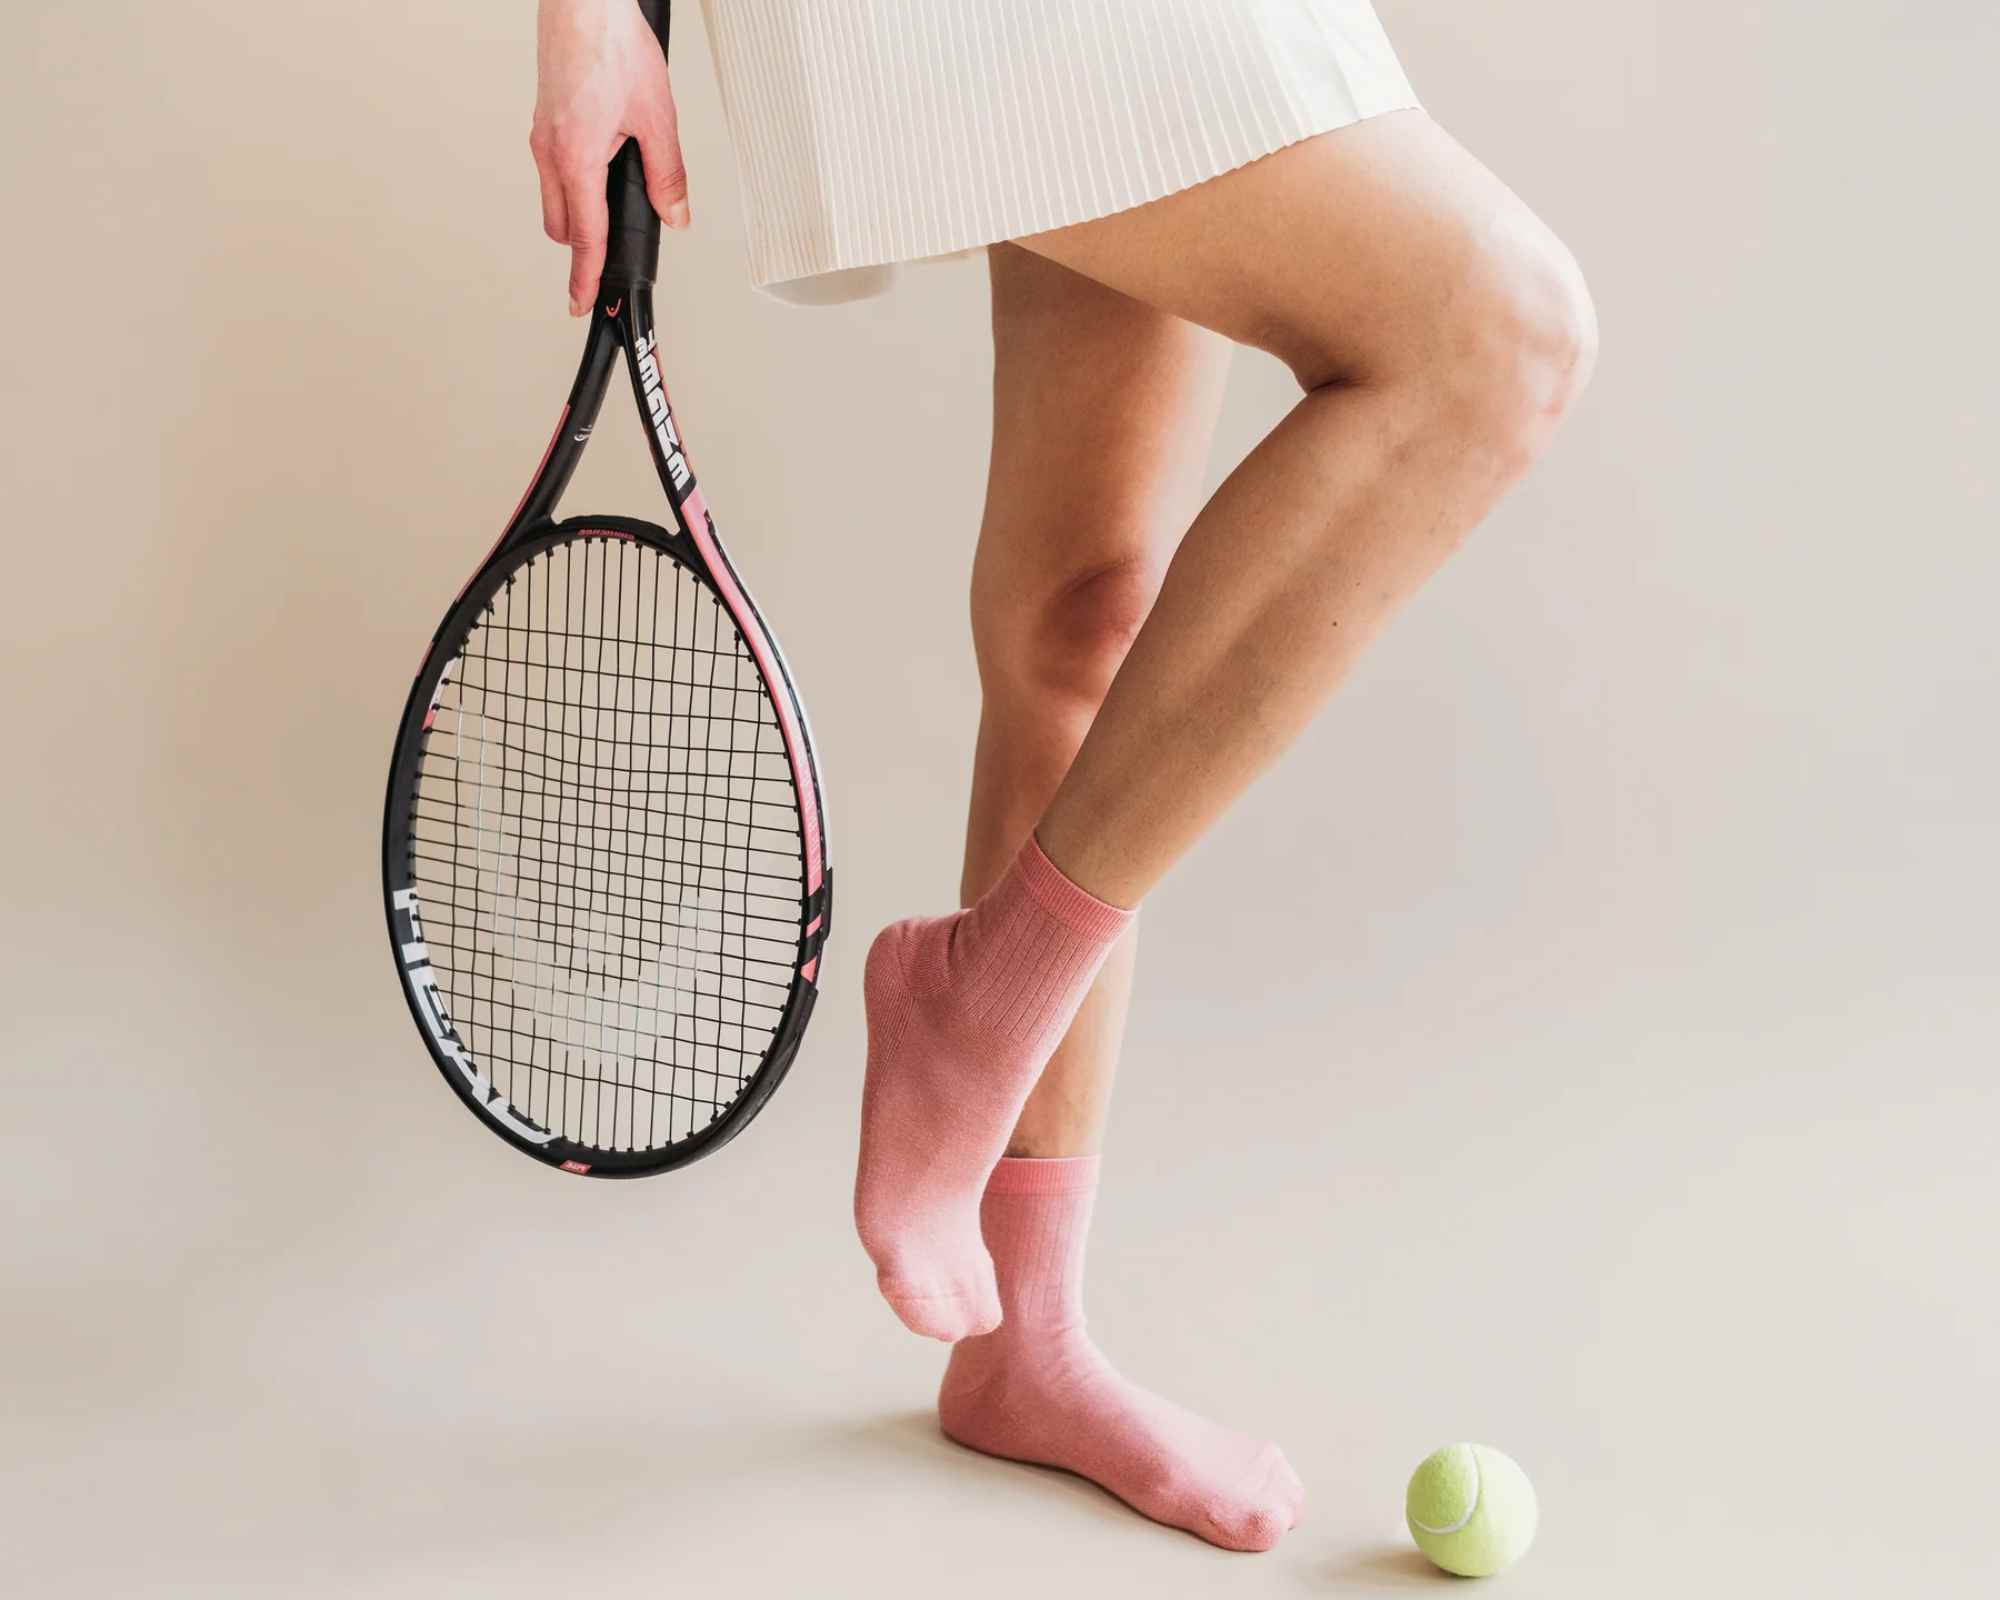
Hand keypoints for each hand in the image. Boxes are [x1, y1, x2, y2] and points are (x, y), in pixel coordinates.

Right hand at [530, 0, 688, 314]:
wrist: (583, 2)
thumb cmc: (612, 45)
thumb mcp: (658, 117)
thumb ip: (668, 174)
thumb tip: (676, 214)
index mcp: (576, 158)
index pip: (585, 237)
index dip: (587, 277)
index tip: (584, 303)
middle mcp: (550, 150)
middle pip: (562, 227)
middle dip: (585, 245)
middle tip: (610, 254)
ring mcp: (542, 135)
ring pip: (555, 198)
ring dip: (580, 210)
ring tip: (613, 199)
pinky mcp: (544, 119)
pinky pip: (554, 168)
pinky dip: (576, 180)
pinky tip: (603, 162)